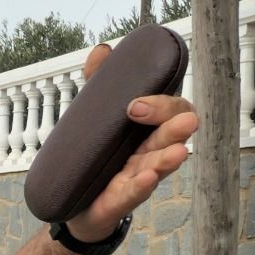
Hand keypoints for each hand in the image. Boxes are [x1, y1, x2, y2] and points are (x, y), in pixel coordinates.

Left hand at [64, 42, 199, 242]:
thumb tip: (103, 50)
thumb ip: (99, 86)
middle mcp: (149, 153)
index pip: (171, 111)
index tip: (135, 104)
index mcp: (146, 131)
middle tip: (181, 121)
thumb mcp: (93, 119)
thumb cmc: (95, 158)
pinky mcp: (121, 200)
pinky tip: (147, 179)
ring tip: (178, 152)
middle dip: (176, 127)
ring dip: (168, 159)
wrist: (73, 204)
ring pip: (159, 166)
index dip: (162, 104)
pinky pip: (134, 194)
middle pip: (173, 137)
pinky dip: (140, 186)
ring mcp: (138, 177)